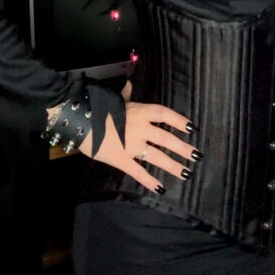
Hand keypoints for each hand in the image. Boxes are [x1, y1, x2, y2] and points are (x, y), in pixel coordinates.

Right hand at [78, 99, 199, 193]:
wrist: (78, 120)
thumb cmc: (96, 107)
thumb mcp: (113, 98)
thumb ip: (125, 94)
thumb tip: (129, 85)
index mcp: (139, 111)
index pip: (164, 115)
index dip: (179, 121)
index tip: (192, 129)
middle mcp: (140, 128)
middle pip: (166, 139)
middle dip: (183, 148)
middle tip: (196, 155)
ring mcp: (131, 145)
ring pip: (157, 157)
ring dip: (173, 165)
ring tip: (186, 173)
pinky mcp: (121, 160)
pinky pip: (138, 172)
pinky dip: (149, 181)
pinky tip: (160, 189)